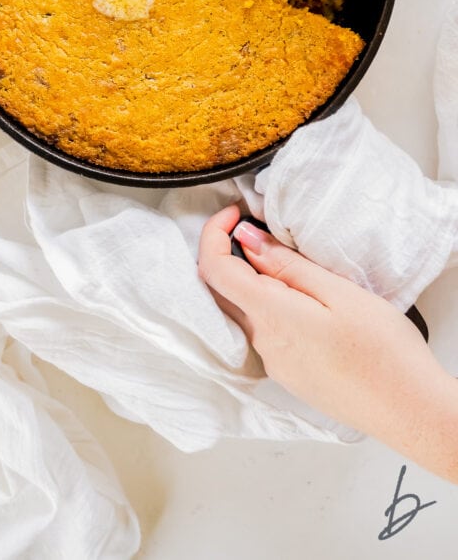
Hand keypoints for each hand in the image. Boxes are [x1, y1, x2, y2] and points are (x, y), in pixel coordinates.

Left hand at [198, 207, 457, 481]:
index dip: (214, 233)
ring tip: (289, 261)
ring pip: (242, 310)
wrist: (411, 412)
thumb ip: (287, 265)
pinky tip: (299, 298)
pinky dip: (267, 304)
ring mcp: (274, 363)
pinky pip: (262, 331)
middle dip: (227, 252)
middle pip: (220, 291)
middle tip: (258, 227)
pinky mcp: (288, 374)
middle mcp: (263, 343)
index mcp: (271, 316)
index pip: (213, 269)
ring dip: (251, 280)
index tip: (237, 213)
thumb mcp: (338, 293)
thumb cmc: (384, 352)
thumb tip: (246, 238)